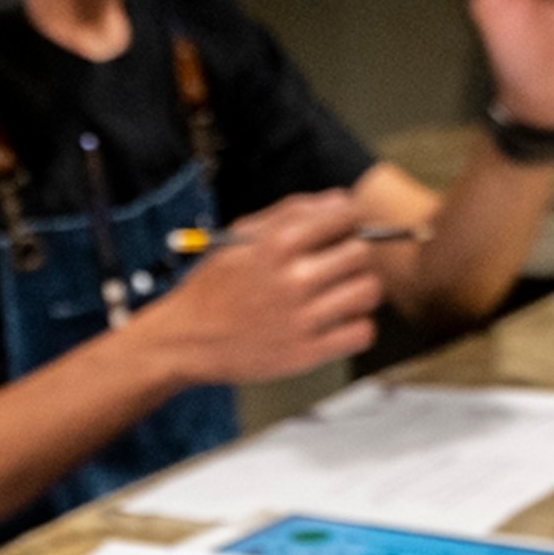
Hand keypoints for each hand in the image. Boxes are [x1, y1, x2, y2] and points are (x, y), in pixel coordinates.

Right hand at [139, 190, 383, 385]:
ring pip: (368, 292)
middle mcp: (292, 280)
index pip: (344, 216)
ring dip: (361, 290)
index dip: (348, 220)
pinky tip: (338, 322)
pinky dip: (357, 326)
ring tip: (342, 293)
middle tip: (340, 264)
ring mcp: (300, 319)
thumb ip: (290, 213)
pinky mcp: (305, 353)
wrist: (185, 339)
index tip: (341, 231)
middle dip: (354, 254)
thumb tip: (338, 201)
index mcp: (276, 245)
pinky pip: (360, 333)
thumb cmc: (213, 287)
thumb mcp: (240, 237)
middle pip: (360, 253)